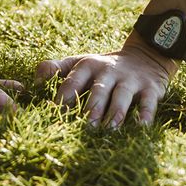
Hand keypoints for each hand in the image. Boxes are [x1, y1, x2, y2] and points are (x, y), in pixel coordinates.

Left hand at [35, 36, 177, 128]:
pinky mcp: (150, 88)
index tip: (55, 116)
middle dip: (91, 108)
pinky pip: (148, 102)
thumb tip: (35, 81)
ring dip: (115, 112)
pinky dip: (145, 115)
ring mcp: (130, 79)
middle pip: (98, 90)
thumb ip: (55, 69)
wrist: (144, 56)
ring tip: (110, 129)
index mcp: (87, 65)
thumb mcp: (79, 63)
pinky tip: (141, 128)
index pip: (72, 82)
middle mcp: (108, 71)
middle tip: (84, 127)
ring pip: (122, 96)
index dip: (64, 98)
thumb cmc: (103, 69)